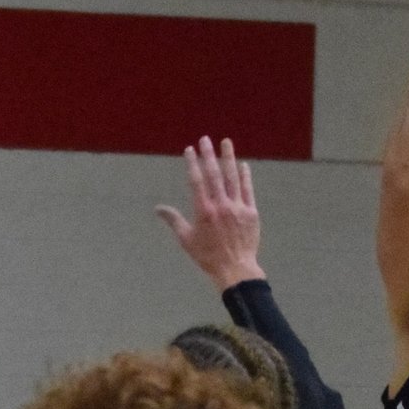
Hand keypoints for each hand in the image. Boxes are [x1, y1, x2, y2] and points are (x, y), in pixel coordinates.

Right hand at [154, 136, 264, 290]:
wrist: (235, 269)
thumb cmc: (208, 257)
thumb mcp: (186, 239)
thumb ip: (173, 220)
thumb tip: (157, 208)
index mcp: (203, 211)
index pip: (196, 181)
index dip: (192, 163)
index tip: (190, 150)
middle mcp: (220, 205)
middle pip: (214, 174)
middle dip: (208, 155)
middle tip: (205, 139)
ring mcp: (238, 207)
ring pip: (233, 178)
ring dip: (228, 158)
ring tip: (226, 142)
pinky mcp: (251, 212)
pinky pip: (248, 190)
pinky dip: (246, 176)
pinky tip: (243, 165)